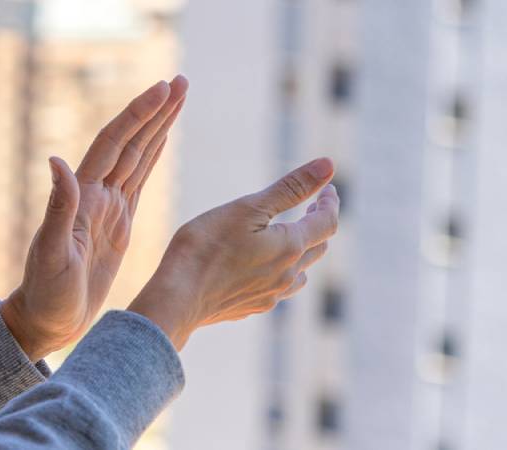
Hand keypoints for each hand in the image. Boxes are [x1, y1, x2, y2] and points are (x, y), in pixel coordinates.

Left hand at [1, 76, 188, 360]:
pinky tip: (162, 142)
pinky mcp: (118, 225)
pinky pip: (139, 182)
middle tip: (182, 81)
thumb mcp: (51, 256)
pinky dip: (153, 158)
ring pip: (138, 157)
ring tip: (179, 98)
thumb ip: (57, 209)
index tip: (163, 89)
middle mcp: (95, 195)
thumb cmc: (45, 294)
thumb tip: (55, 160)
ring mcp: (108, 208)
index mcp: (83, 197)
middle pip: (130, 142)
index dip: (138, 115)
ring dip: (158, 127)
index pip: (114, 145)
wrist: (46, 319)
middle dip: (156, 111)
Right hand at [127, 158, 339, 349]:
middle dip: (317, 224)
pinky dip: (280, 273)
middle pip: (318, 248)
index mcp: (290, 247)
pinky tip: (263, 270)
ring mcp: (270, 296)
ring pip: (300, 274)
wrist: (177, 299)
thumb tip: (329, 164)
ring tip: (290, 239)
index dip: (330, 202)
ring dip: (302, 253)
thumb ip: (290, 188)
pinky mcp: (251, 308)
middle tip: (311, 207)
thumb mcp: (247, 208)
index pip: (327, 222)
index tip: (327, 189)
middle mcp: (287, 275)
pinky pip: (277, 290)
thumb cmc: (206, 247)